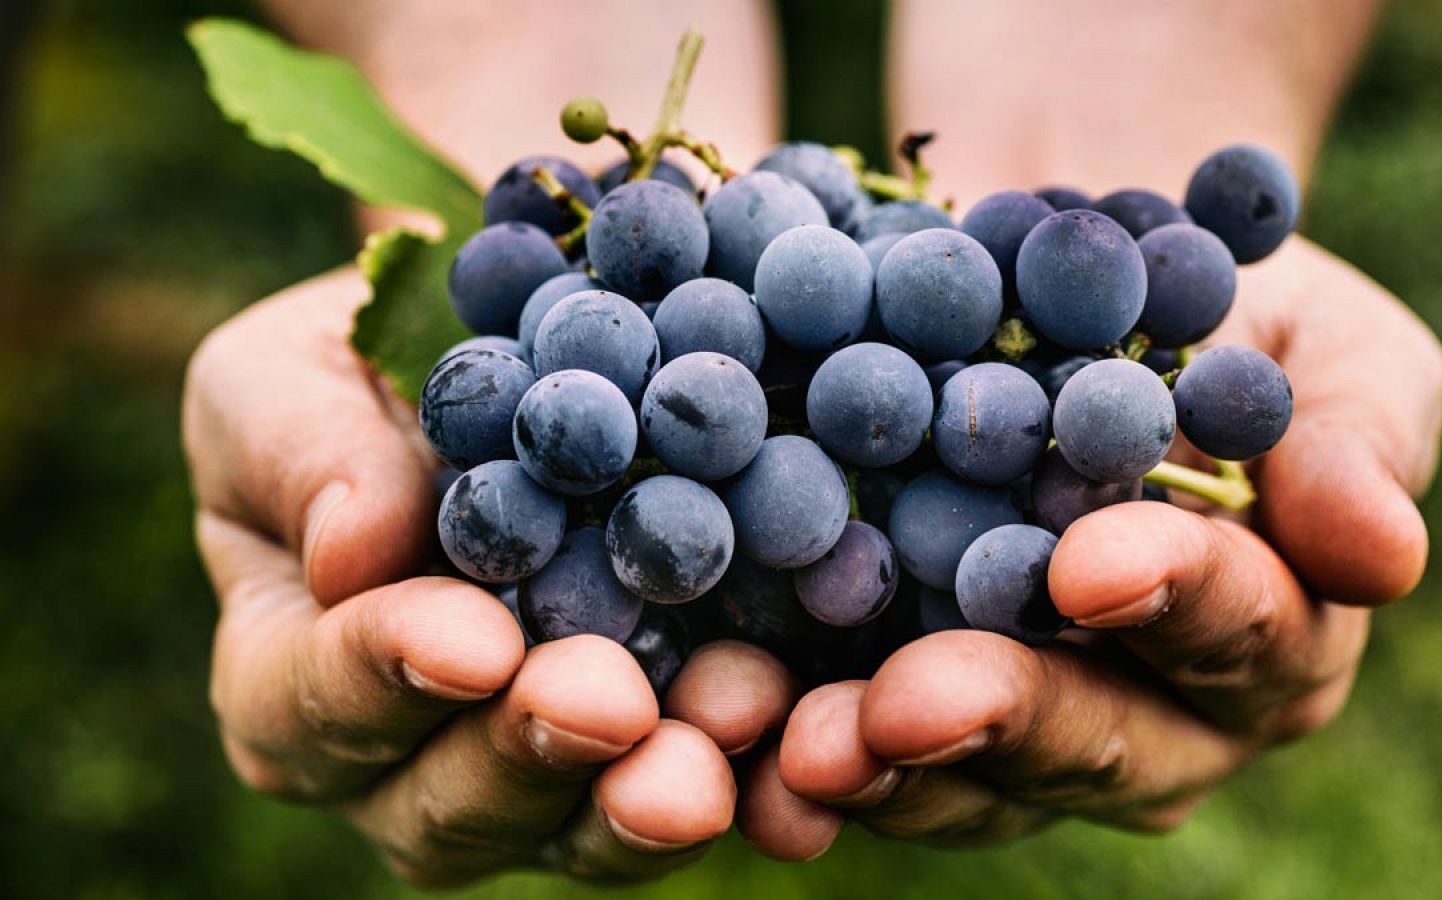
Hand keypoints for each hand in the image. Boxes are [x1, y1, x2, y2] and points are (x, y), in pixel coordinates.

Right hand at [182, 269, 795, 884]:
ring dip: (655, 787)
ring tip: (733, 717)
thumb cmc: (359, 374)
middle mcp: (406, 760)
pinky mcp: (657, 755)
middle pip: (450, 801)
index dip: (384, 676)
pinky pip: (704, 788)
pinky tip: (806, 735)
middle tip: (611, 701)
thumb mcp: (288, 377)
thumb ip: (301, 455)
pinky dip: (758, 774)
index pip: (310, 702)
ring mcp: (537, 776)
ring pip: (581, 825)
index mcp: (290, 676)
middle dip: (534, 753)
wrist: (500, 366)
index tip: (473, 638)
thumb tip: (354, 550)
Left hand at [738, 236, 1441, 856]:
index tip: (1091, 561)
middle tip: (907, 704)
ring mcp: (1020, 721)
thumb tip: (1383, 553)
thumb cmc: (1202, 301)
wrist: (1047, 285)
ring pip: (967, 779)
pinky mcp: (899, 704)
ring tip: (795, 746)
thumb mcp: (1311, 331)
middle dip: (1004, 721)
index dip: (1174, 598)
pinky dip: (790, 749)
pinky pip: (856, 752)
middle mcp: (1155, 710)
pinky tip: (726, 733)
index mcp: (1271, 628)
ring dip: (876, 768)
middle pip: (1096, 741)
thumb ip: (1355, 434)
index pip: (1238, 627)